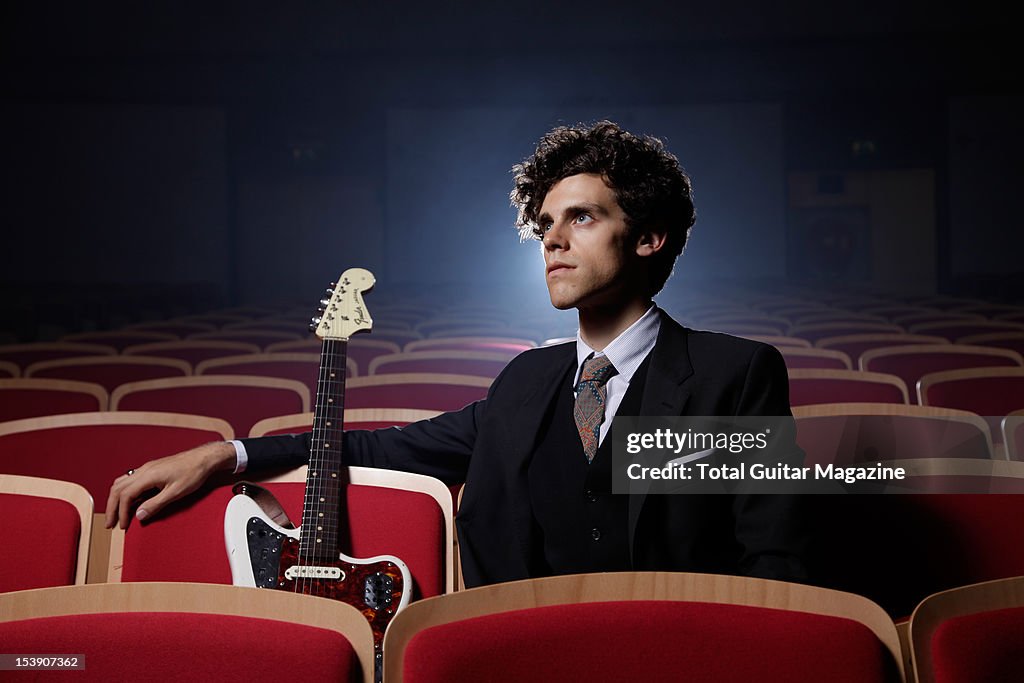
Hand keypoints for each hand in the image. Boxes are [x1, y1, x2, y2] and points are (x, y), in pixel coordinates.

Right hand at [104, 441, 236, 529]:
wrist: (204, 458)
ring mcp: (147, 468)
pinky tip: (129, 500)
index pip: (125, 495)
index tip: (123, 526)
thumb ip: (156, 504)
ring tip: (116, 513)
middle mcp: (144, 470)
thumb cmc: (193, 472)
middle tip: (110, 523)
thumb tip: (139, 515)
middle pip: (118, 488)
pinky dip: (124, 491)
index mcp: (148, 475)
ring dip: (116, 499)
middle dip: (112, 507)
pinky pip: (130, 479)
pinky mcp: (152, 469)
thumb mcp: (176, 492)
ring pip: (121, 482)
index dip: (121, 512)